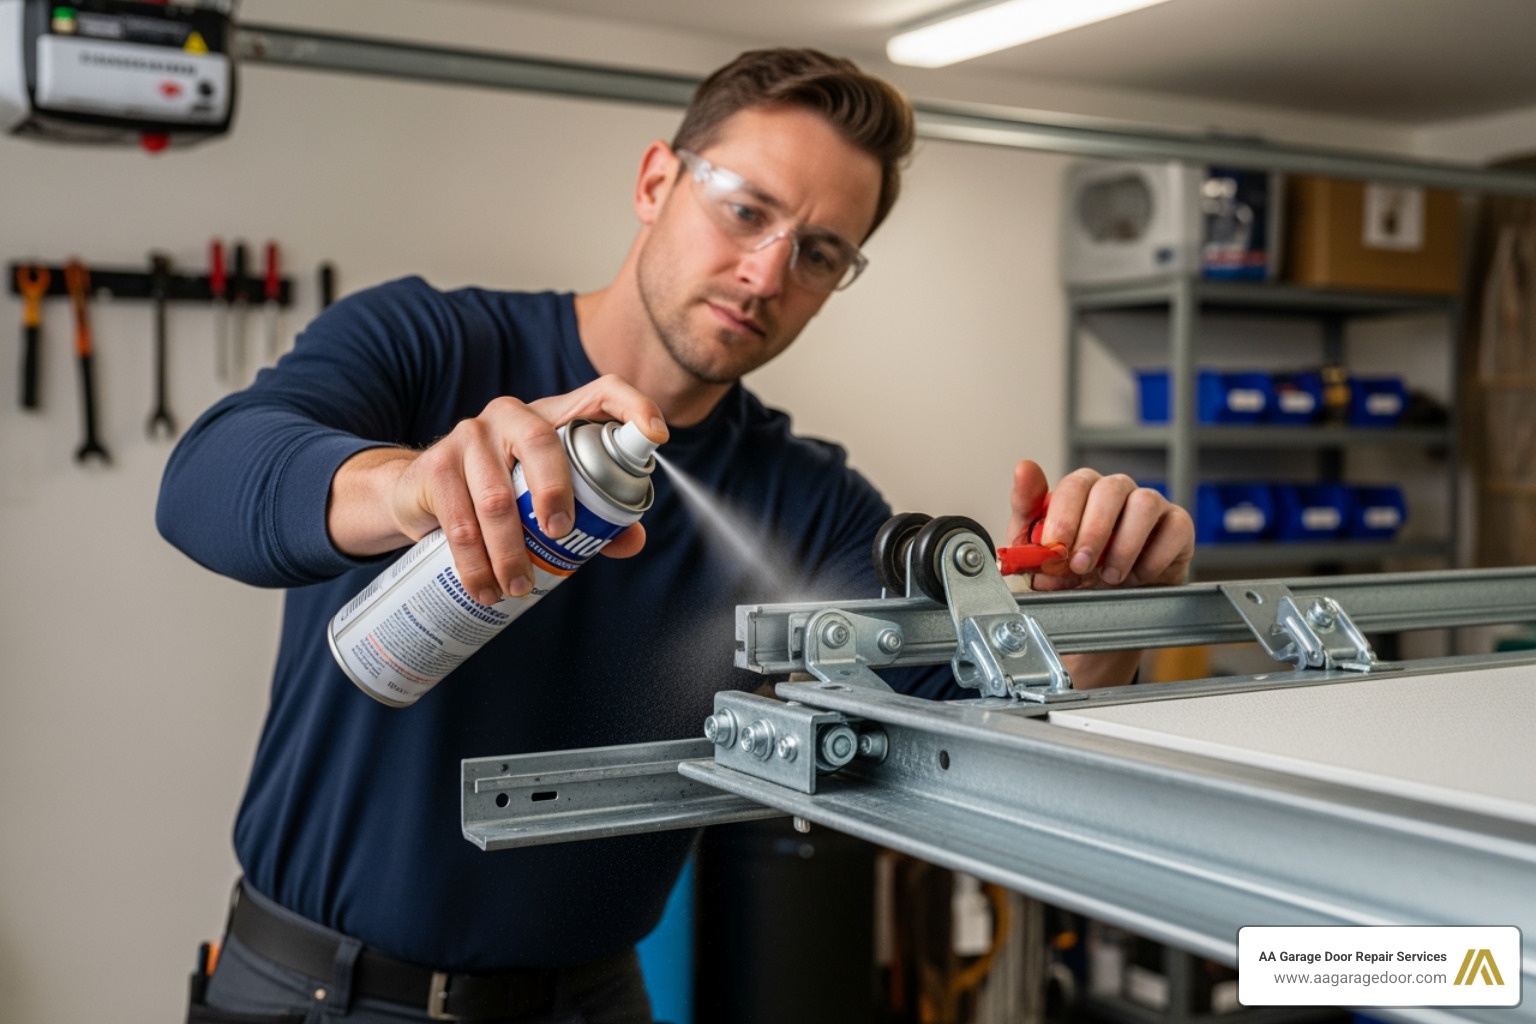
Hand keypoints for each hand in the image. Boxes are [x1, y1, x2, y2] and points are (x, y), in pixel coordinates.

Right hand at [328, 374, 667, 605]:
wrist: (423, 491)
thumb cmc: (505, 492)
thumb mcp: (549, 496)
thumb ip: (596, 517)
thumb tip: (631, 542)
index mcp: (554, 417)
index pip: (601, 393)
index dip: (633, 406)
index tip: (657, 436)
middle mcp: (511, 416)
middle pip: (541, 442)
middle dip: (555, 492)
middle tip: (562, 537)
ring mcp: (469, 436)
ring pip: (496, 496)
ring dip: (510, 550)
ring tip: (518, 588)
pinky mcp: (436, 466)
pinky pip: (459, 519)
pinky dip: (474, 562)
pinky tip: (485, 587)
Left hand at [1008, 460, 1192, 591]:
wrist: (1109, 599)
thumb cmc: (1073, 567)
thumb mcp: (1039, 549)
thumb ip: (1028, 514)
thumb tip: (1023, 469)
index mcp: (1082, 490)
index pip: (1074, 485)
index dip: (1063, 516)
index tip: (1054, 547)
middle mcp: (1117, 490)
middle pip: (1109, 490)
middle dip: (1092, 531)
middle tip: (1079, 566)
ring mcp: (1150, 504)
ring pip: (1144, 504)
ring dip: (1123, 545)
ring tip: (1109, 576)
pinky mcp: (1178, 525)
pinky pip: (1175, 529)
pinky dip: (1154, 558)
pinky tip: (1136, 576)